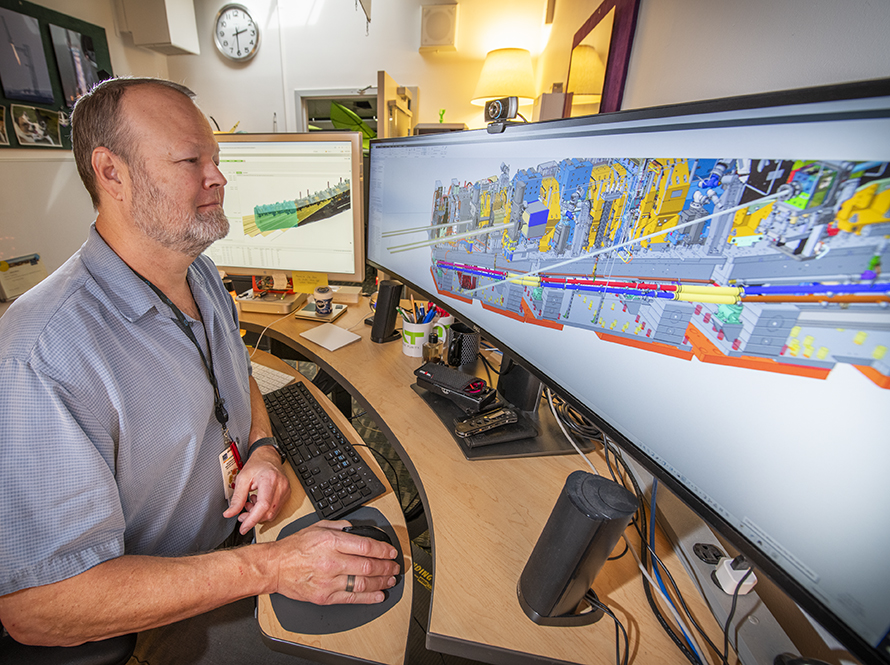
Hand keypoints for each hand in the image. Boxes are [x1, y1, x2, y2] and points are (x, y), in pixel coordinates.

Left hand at [224, 445, 289, 533]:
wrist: (268, 457)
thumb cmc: (257, 465)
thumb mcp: (242, 479)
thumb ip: (236, 498)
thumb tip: (230, 513)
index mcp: (270, 480)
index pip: (263, 505)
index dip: (253, 519)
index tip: (244, 527)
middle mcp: (281, 486)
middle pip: (268, 512)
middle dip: (253, 518)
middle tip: (242, 515)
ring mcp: (286, 490)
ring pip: (272, 513)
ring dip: (258, 514)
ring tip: (249, 504)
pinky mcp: (286, 494)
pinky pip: (275, 510)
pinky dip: (264, 510)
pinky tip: (257, 503)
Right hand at [269, 521, 399, 604]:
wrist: (274, 567)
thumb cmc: (293, 548)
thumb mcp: (317, 527)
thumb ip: (339, 527)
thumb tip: (356, 529)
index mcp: (331, 542)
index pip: (366, 546)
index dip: (383, 550)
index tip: (391, 552)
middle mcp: (332, 562)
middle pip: (368, 566)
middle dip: (386, 567)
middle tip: (394, 566)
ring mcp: (329, 581)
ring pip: (363, 583)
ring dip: (381, 582)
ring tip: (390, 580)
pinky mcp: (325, 596)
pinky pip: (352, 598)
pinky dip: (368, 598)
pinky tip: (379, 595)